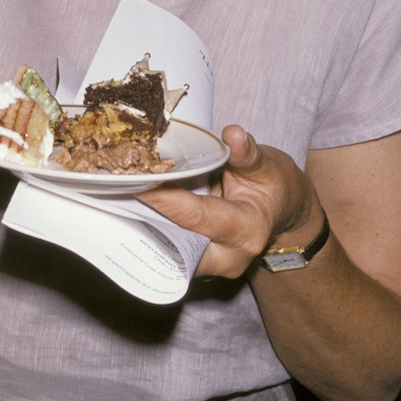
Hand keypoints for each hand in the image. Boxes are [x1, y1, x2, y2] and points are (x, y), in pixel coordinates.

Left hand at [136, 124, 323, 278]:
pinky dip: (150, 226)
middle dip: (144, 219)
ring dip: (142, 224)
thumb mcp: (266, 165)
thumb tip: (233, 134)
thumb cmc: (274, 186)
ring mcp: (211, 265)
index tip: (136, 181)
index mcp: (246, 231)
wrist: (283, 211)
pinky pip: (168, 247)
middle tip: (116, 189)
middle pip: (174, 242)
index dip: (164, 198)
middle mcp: (228, 258)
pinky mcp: (197, 262)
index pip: (196, 216)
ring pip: (167, 249)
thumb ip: (247, 152)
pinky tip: (131, 204)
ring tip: (119, 194)